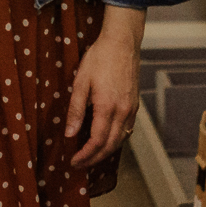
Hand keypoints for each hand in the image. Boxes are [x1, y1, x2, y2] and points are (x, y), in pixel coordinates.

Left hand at [67, 7, 145, 165]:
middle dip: (94, 158)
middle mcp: (123, 112)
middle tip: (80, 164)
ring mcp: (131, 109)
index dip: (85, 155)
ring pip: (120, 140)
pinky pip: (127, 129)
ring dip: (106, 151)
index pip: (97, 142)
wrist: (122, 42)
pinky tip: (107, 139)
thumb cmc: (99, 58)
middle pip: (110, 146)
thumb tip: (70, 134)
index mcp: (107, 107)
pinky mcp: (135, 104)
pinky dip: (116, 140)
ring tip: (91, 155)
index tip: (74, 161)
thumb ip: (75, 109)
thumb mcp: (81, 81)